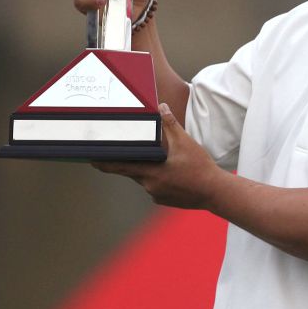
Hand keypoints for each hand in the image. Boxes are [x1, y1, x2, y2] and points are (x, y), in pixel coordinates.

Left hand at [92, 104, 221, 209]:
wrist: (214, 192)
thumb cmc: (200, 167)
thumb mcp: (185, 142)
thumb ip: (170, 125)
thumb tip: (161, 108)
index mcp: (150, 172)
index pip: (121, 167)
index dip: (105, 163)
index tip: (92, 160)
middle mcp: (149, 185)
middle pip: (133, 171)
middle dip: (130, 162)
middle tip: (123, 153)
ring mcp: (156, 195)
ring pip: (145, 179)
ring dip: (148, 170)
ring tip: (162, 162)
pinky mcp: (164, 200)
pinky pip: (155, 187)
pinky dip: (159, 180)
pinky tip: (173, 175)